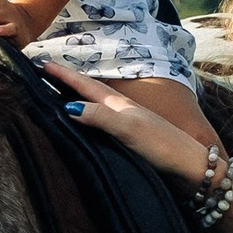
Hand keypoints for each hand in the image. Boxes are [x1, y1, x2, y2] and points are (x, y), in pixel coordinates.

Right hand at [58, 77, 203, 176]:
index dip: (63, 74)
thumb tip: (68, 107)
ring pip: (94, 107)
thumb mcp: (129, 128)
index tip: (41, 63)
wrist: (191, 168)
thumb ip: (100, 116)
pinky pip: (100, 125)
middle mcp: (121, 111)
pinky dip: (86, 120)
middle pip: (88, 92)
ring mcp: (126, 125)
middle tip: (44, 75)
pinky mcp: (130, 142)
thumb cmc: (163, 146)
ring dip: (75, 99)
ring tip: (56, 96)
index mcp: (118, 104)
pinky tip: (83, 127)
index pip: (84, 85)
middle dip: (65, 83)